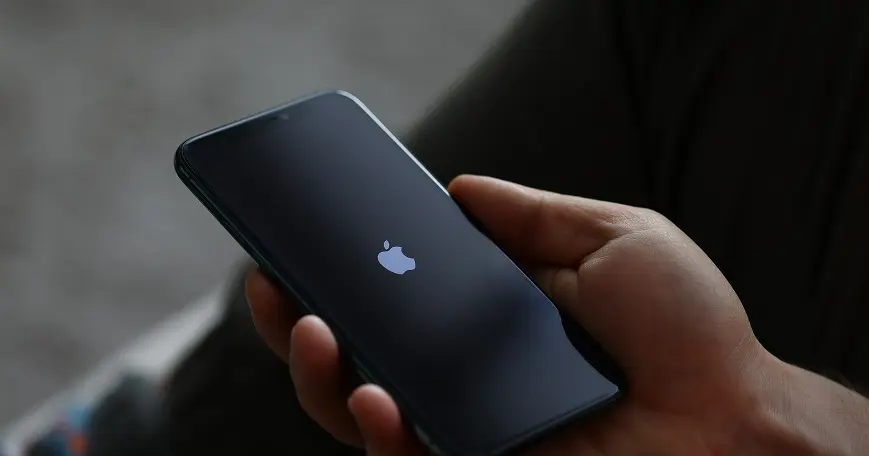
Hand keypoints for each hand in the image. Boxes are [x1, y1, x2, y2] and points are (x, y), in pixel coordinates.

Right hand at [246, 175, 868, 454]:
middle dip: (297, 323)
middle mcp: (464, 374)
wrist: (734, 412)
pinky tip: (377, 396)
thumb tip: (457, 186)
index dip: (338, 271)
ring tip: (313, 331)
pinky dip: (380, 433)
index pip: (392, 296)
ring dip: (319, 375)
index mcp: (485, 317)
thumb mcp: (611, 237)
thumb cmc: (685, 325)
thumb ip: (531, 214)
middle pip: (356, 356)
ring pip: (359, 414)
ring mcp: (466, 428)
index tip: (296, 237)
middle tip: (274, 283)